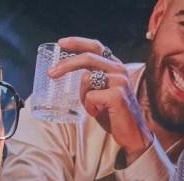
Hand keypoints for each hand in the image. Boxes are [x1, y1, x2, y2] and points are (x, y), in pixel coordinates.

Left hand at [48, 37, 152, 163]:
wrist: (131, 134)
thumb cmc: (113, 115)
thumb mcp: (100, 94)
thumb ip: (91, 82)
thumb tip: (69, 75)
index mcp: (114, 67)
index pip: (95, 47)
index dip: (77, 43)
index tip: (61, 43)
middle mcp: (119, 70)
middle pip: (88, 57)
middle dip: (66, 64)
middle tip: (51, 73)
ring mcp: (119, 81)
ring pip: (86, 79)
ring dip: (83, 96)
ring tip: (93, 108)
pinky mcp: (117, 95)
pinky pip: (90, 96)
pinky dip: (89, 107)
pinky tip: (97, 113)